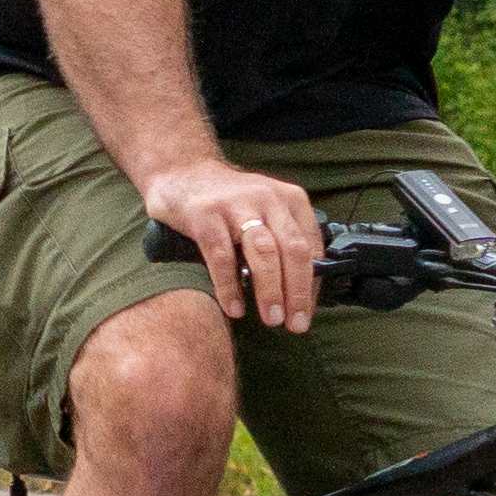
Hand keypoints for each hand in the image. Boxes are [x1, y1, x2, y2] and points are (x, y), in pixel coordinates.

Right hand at [147, 155, 331, 332]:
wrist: (182, 171)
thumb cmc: (230, 201)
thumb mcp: (267, 209)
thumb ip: (285, 238)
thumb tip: (303, 290)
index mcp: (290, 199)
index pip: (311, 246)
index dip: (313, 284)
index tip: (307, 312)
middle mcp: (267, 198)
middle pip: (293, 250)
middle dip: (297, 292)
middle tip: (296, 323)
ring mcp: (236, 205)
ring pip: (264, 252)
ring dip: (271, 290)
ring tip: (272, 319)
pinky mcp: (205, 216)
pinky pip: (222, 257)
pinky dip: (230, 287)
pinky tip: (235, 308)